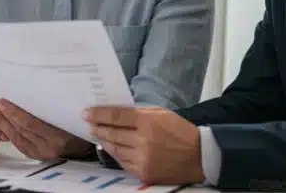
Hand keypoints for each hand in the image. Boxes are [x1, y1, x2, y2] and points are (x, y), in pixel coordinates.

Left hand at [0, 100, 87, 160]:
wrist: (83, 143)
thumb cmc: (75, 121)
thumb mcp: (67, 112)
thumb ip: (49, 106)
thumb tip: (28, 87)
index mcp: (58, 136)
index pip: (30, 123)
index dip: (13, 112)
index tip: (0, 100)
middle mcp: (48, 147)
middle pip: (19, 129)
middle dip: (0, 115)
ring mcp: (40, 153)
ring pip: (15, 135)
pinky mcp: (34, 155)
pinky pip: (16, 141)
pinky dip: (5, 129)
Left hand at [85, 107, 204, 184]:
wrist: (199, 156)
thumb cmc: (180, 131)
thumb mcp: (161, 113)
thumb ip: (138, 113)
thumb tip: (115, 113)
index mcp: (148, 122)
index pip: (116, 116)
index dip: (98, 114)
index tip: (86, 112)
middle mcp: (143, 141)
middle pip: (112, 133)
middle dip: (97, 127)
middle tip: (88, 123)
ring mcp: (142, 159)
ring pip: (114, 149)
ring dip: (103, 141)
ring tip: (97, 134)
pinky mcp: (143, 172)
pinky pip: (122, 162)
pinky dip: (115, 154)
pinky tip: (111, 147)